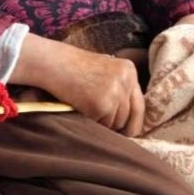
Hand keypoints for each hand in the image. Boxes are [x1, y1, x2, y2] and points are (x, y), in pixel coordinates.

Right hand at [18, 38, 145, 136]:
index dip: (133, 120)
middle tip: (108, 130)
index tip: (128, 131)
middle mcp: (127, 80)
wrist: (54, 63)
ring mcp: (116, 93)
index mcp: (129, 70)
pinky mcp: (102, 105)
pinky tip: (81, 109)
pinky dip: (91, 122)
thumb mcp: (104, 70)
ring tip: (87, 109)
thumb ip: (119, 86)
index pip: (139, 104)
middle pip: (129, 116)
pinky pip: (101, 125)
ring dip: (102, 123)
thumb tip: (128, 116)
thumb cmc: (74, 68)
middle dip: (118, 126)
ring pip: (116, 123)